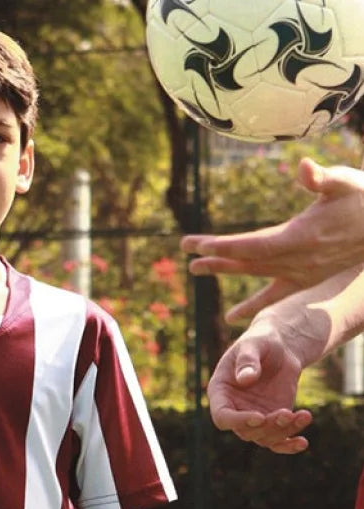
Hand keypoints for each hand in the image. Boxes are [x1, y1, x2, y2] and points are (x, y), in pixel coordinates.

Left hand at [182, 159, 363, 320]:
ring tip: (195, 268)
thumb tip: (302, 166)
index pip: (251, 245)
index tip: (196, 245)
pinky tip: (232, 317)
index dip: (223, 246)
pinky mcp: (307, 280)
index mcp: (298, 238)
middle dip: (214, 255)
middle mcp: (295, 260)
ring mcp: (300, 273)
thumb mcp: (346, 183)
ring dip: (225, 270)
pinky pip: (274, 297)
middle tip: (185, 252)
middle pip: (246, 261)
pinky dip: (253, 306)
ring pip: (254, 274)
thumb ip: (322, 178)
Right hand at [207, 322, 311, 453]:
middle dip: (267, 426)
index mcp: (220, 392)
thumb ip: (247, 360)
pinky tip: (302, 442)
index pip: (222, 416)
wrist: (281, 348)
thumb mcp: (254, 344)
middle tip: (287, 412)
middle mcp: (234, 409)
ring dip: (283, 431)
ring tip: (303, 415)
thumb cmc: (261, 341)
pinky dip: (289, 445)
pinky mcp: (272, 421)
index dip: (238, 421)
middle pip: (245, 431)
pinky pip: (277, 440)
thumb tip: (245, 379)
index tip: (259, 417)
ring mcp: (253, 417)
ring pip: (263, 438)